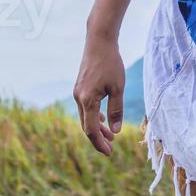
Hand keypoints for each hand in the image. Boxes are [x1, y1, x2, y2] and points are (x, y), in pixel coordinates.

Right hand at [74, 31, 126, 157]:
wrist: (99, 42)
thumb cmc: (111, 63)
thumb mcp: (118, 88)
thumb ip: (116, 110)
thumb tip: (116, 131)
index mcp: (87, 100)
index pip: (91, 130)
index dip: (100, 143)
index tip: (109, 153)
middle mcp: (79, 98)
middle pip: (87, 126)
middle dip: (98, 139)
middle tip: (110, 149)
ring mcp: (77, 93)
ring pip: (86, 117)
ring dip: (97, 128)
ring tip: (110, 137)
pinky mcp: (80, 87)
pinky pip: (86, 108)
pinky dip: (94, 116)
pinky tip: (103, 120)